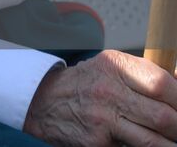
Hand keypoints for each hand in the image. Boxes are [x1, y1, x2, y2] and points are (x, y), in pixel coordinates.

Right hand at [23, 50, 176, 145]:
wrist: (41, 100)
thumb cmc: (85, 85)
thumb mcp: (111, 68)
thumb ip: (144, 77)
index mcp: (115, 66)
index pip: (162, 85)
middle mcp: (107, 90)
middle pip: (163, 116)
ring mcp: (101, 118)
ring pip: (153, 141)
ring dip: (169, 145)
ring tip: (171, 143)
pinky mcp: (95, 142)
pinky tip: (142, 143)